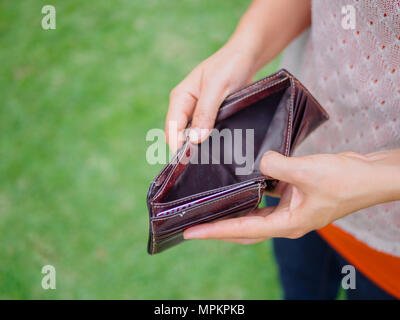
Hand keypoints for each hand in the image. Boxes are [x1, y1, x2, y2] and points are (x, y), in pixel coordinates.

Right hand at [165, 44, 256, 151]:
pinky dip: (211, 140)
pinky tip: (221, 146)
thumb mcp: (217, 87)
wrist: (247, 56)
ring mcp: (198, 112)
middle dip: (189, 148)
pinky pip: (206, 132)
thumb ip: (205, 113)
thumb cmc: (230, 66)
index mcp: (180, 98)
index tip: (192, 160)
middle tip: (207, 159)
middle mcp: (186, 106)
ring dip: (201, 145)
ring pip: (193, 136)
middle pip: (180, 136)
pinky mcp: (211, 116)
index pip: (172, 129)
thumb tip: (195, 140)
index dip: (179, 146)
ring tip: (215, 155)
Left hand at [183, 150, 399, 243]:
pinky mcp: (293, 197)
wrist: (369, 177)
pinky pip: (265, 197)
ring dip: (233, 209)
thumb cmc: (344, 181)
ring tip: (211, 203)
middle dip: (218, 226)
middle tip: (194, 221)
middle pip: (243, 228)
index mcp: (287, 224)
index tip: (192, 232)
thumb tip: (259, 161)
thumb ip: (277, 166)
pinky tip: (241, 180)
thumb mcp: (306, 172)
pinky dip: (251, 192)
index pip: (242, 230)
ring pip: (253, 213)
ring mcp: (289, 210)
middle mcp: (285, 221)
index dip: (215, 231)